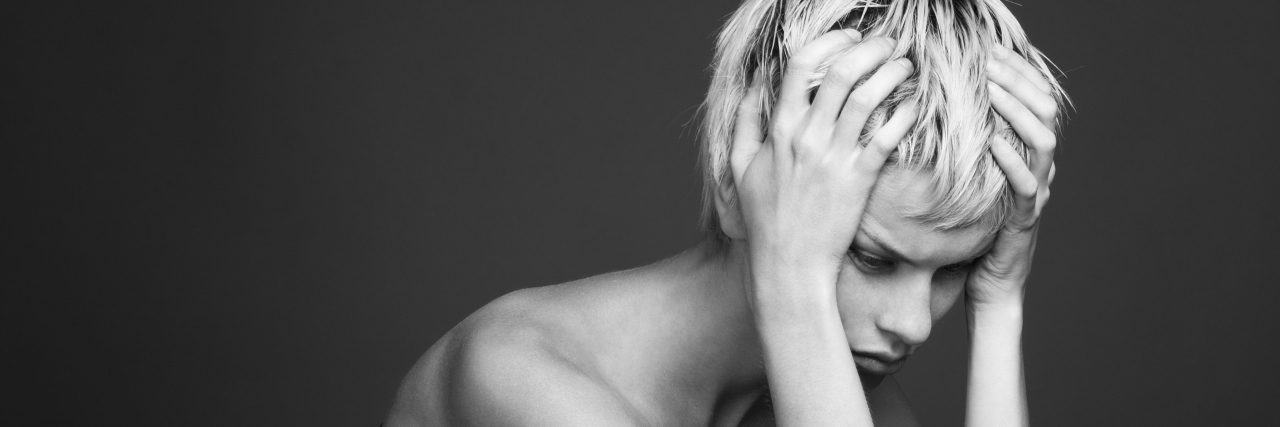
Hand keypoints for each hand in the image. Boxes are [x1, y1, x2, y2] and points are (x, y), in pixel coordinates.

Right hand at [729, 30, 918, 305]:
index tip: (849, 38)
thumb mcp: (740, 167)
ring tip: (905, 66)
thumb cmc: (764, 220)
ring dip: (892, 73)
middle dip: (870, 48)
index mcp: (778, 130)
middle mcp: (807, 137)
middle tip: (888, 44)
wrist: (788, 265)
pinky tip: (914, 105)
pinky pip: (886, 136)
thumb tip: (754, 85)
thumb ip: (745, 122)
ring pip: (868, 97)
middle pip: (841, 73)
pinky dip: (903, 114)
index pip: (801, 67)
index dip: (830, 43)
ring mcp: (834, 158)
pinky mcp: (859, 180)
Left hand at [967, 45, 1060, 308]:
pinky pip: (1025, 186)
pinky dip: (1011, 161)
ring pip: (1042, 142)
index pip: (1036, 100)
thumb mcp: (972, 180)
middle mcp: (1040, 170)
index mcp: (1029, 156)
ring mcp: (1036, 194)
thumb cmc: (974, 231)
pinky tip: (993, 142)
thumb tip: (938, 108)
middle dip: (1017, 81)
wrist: (989, 286)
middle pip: (1044, 111)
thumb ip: (968, 148)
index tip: (990, 51)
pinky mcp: (1023, 220)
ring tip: (990, 89)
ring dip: (1016, 112)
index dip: (1018, 73)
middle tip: (988, 61)